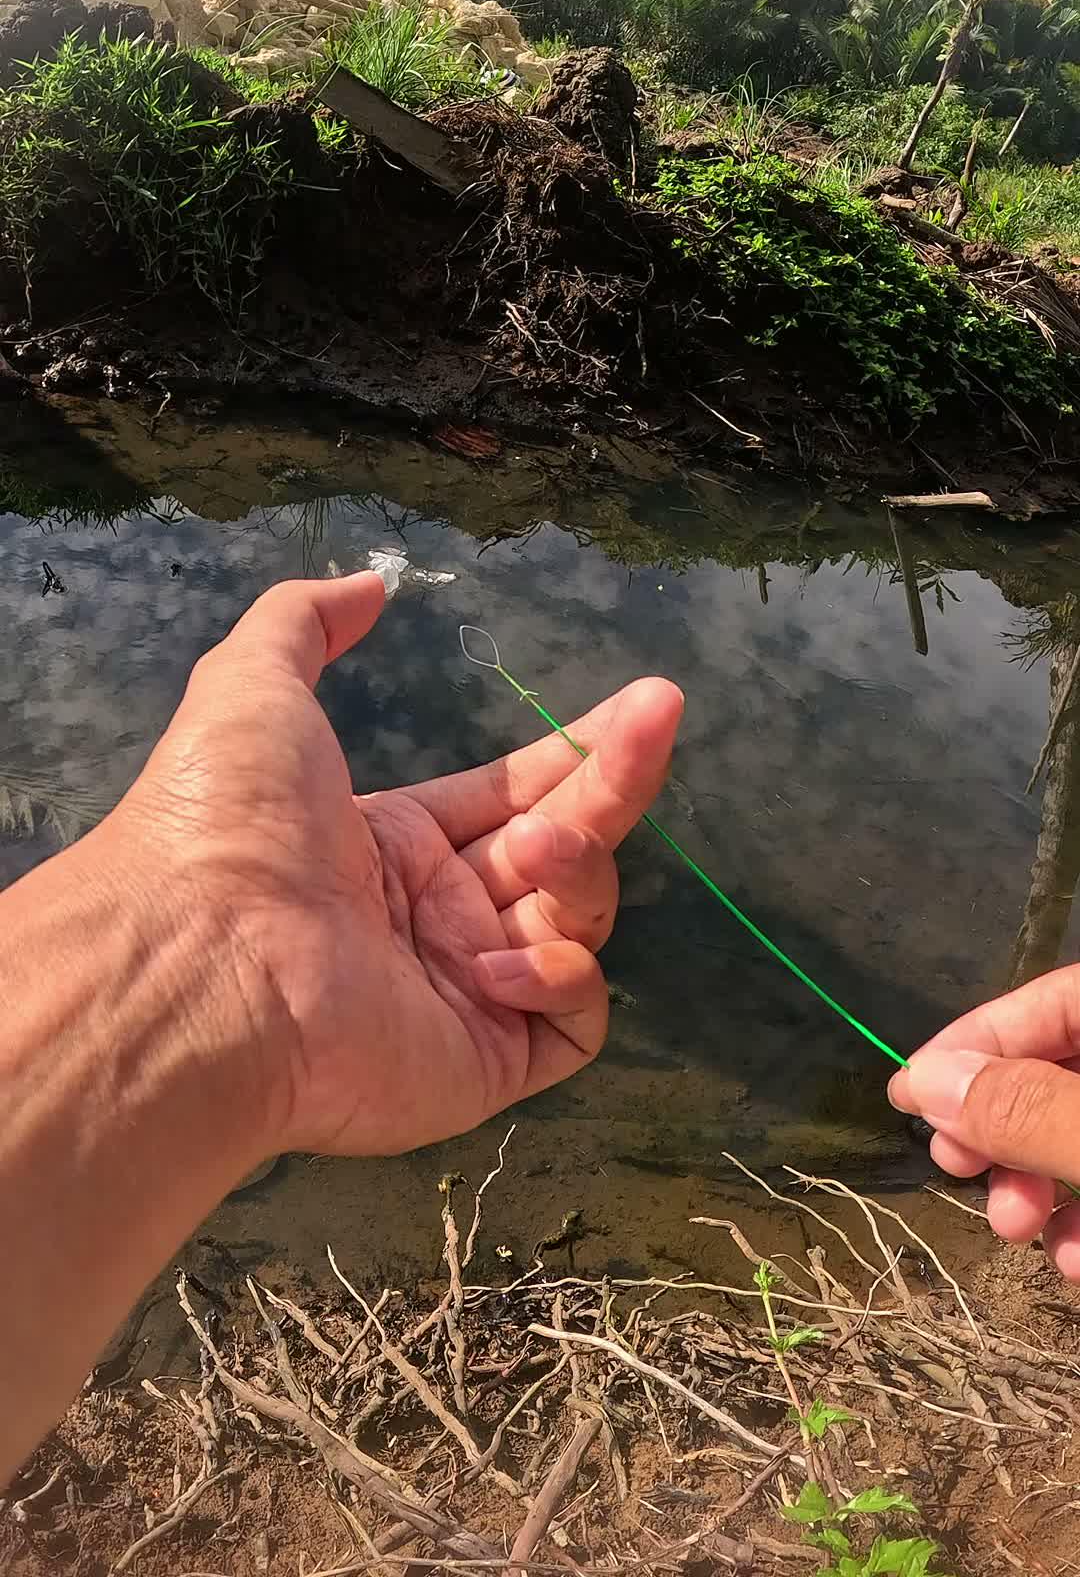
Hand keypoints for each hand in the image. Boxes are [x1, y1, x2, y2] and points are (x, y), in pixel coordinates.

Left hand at [115, 572, 683, 1162]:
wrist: (202, 958)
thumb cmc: (227, 819)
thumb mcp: (253, 685)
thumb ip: (305, 621)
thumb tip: (369, 585)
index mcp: (399, 841)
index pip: (518, 793)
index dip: (581, 751)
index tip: (645, 704)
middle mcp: (441, 914)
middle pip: (567, 842)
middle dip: (617, 777)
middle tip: (663, 712)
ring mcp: (469, 990)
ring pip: (579, 921)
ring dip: (577, 870)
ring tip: (536, 850)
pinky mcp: (488, 1059)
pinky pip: (572, 1017)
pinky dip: (559, 977)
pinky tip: (499, 959)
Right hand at [888, 967, 1079, 1278]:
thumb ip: (1025, 1109)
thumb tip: (926, 1082)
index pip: (1050, 998)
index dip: (978, 1039)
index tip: (910, 1094)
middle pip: (1058, 1070)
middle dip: (998, 1123)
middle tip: (954, 1165)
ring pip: (1075, 1135)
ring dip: (1031, 1183)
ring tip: (1012, 1229)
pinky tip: (1070, 1261)